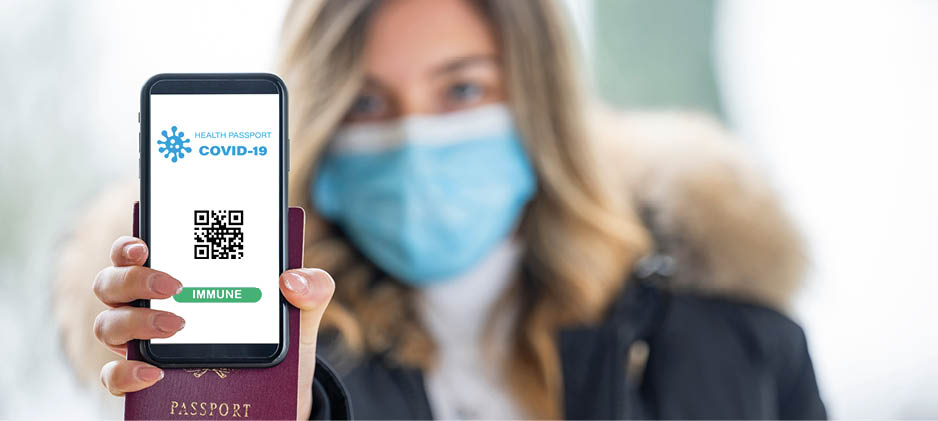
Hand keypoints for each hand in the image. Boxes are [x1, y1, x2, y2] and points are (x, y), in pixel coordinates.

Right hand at [92, 236, 334, 419]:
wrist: (284, 392)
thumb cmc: (281, 336)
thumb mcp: (303, 311)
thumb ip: (311, 287)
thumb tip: (292, 281)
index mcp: (180, 275)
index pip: (136, 250)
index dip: (129, 243)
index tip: (144, 244)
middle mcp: (150, 305)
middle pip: (111, 282)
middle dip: (134, 279)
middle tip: (174, 285)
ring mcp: (143, 342)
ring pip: (107, 324)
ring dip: (135, 322)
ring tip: (177, 327)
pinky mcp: (145, 379)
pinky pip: (113, 376)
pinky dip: (125, 373)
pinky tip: (154, 372)